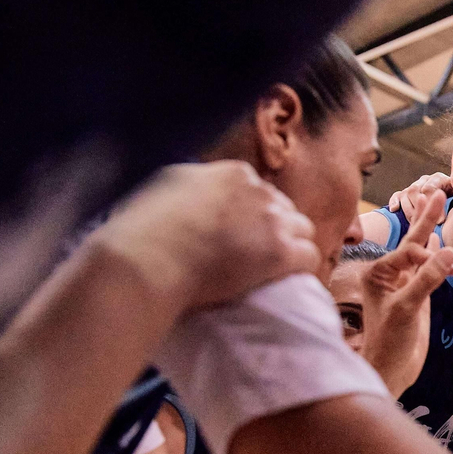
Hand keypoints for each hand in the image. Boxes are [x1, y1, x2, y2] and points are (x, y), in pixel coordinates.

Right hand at [94, 162, 319, 311]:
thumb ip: (191, 185)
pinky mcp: (280, 252)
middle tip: (256, 251)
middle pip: (283, 207)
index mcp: (231, 173)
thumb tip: (194, 192)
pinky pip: (309, 257)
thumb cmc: (142, 227)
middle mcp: (258, 191)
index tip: (240, 230)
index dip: (251, 212)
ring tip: (274, 267)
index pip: (257, 189)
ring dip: (292, 246)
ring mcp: (272, 221)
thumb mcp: (164, 187)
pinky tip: (288, 280)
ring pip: (303, 229)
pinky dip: (301, 268)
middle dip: (274, 227)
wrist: (148, 258)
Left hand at [361, 189, 452, 395]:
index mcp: (377, 273)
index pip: (408, 251)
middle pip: (411, 240)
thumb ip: (427, 280)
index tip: (447, 271)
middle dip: (424, 217)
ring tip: (437, 205)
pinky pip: (428, 268)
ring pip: (420, 251)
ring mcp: (403, 283)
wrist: (391, 370)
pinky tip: (440, 241)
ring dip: (430, 230)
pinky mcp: (416, 294)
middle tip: (437, 190)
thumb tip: (449, 252)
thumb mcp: (407, 309)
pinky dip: (436, 254)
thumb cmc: (390, 342)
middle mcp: (388, 273)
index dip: (427, 256)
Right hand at [387, 173, 452, 223]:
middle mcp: (425, 180)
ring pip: (406, 194)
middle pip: (415, 190)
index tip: (440, 221)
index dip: (434, 204)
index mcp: (440, 179)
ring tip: (414, 224)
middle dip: (420, 208)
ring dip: (409, 209)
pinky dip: (395, 201)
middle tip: (425, 224)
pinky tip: (394, 210)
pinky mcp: (405, 194)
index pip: (431, 188)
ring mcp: (414, 187)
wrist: (450, 198)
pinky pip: (397, 195)